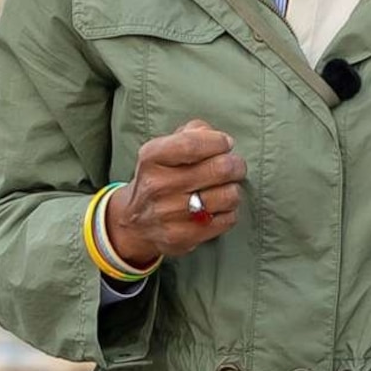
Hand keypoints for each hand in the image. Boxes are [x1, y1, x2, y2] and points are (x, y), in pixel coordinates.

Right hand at [104, 119, 247, 266]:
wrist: (135, 223)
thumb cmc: (160, 177)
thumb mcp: (164, 148)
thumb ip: (192, 133)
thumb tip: (219, 138)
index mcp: (152, 157)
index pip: (193, 144)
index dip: (218, 141)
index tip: (226, 143)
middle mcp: (158, 185)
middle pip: (220, 169)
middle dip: (236, 165)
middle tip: (234, 166)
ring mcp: (170, 214)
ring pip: (229, 195)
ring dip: (234, 189)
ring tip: (224, 188)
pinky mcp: (184, 237)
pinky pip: (228, 219)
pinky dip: (230, 211)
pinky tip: (218, 208)